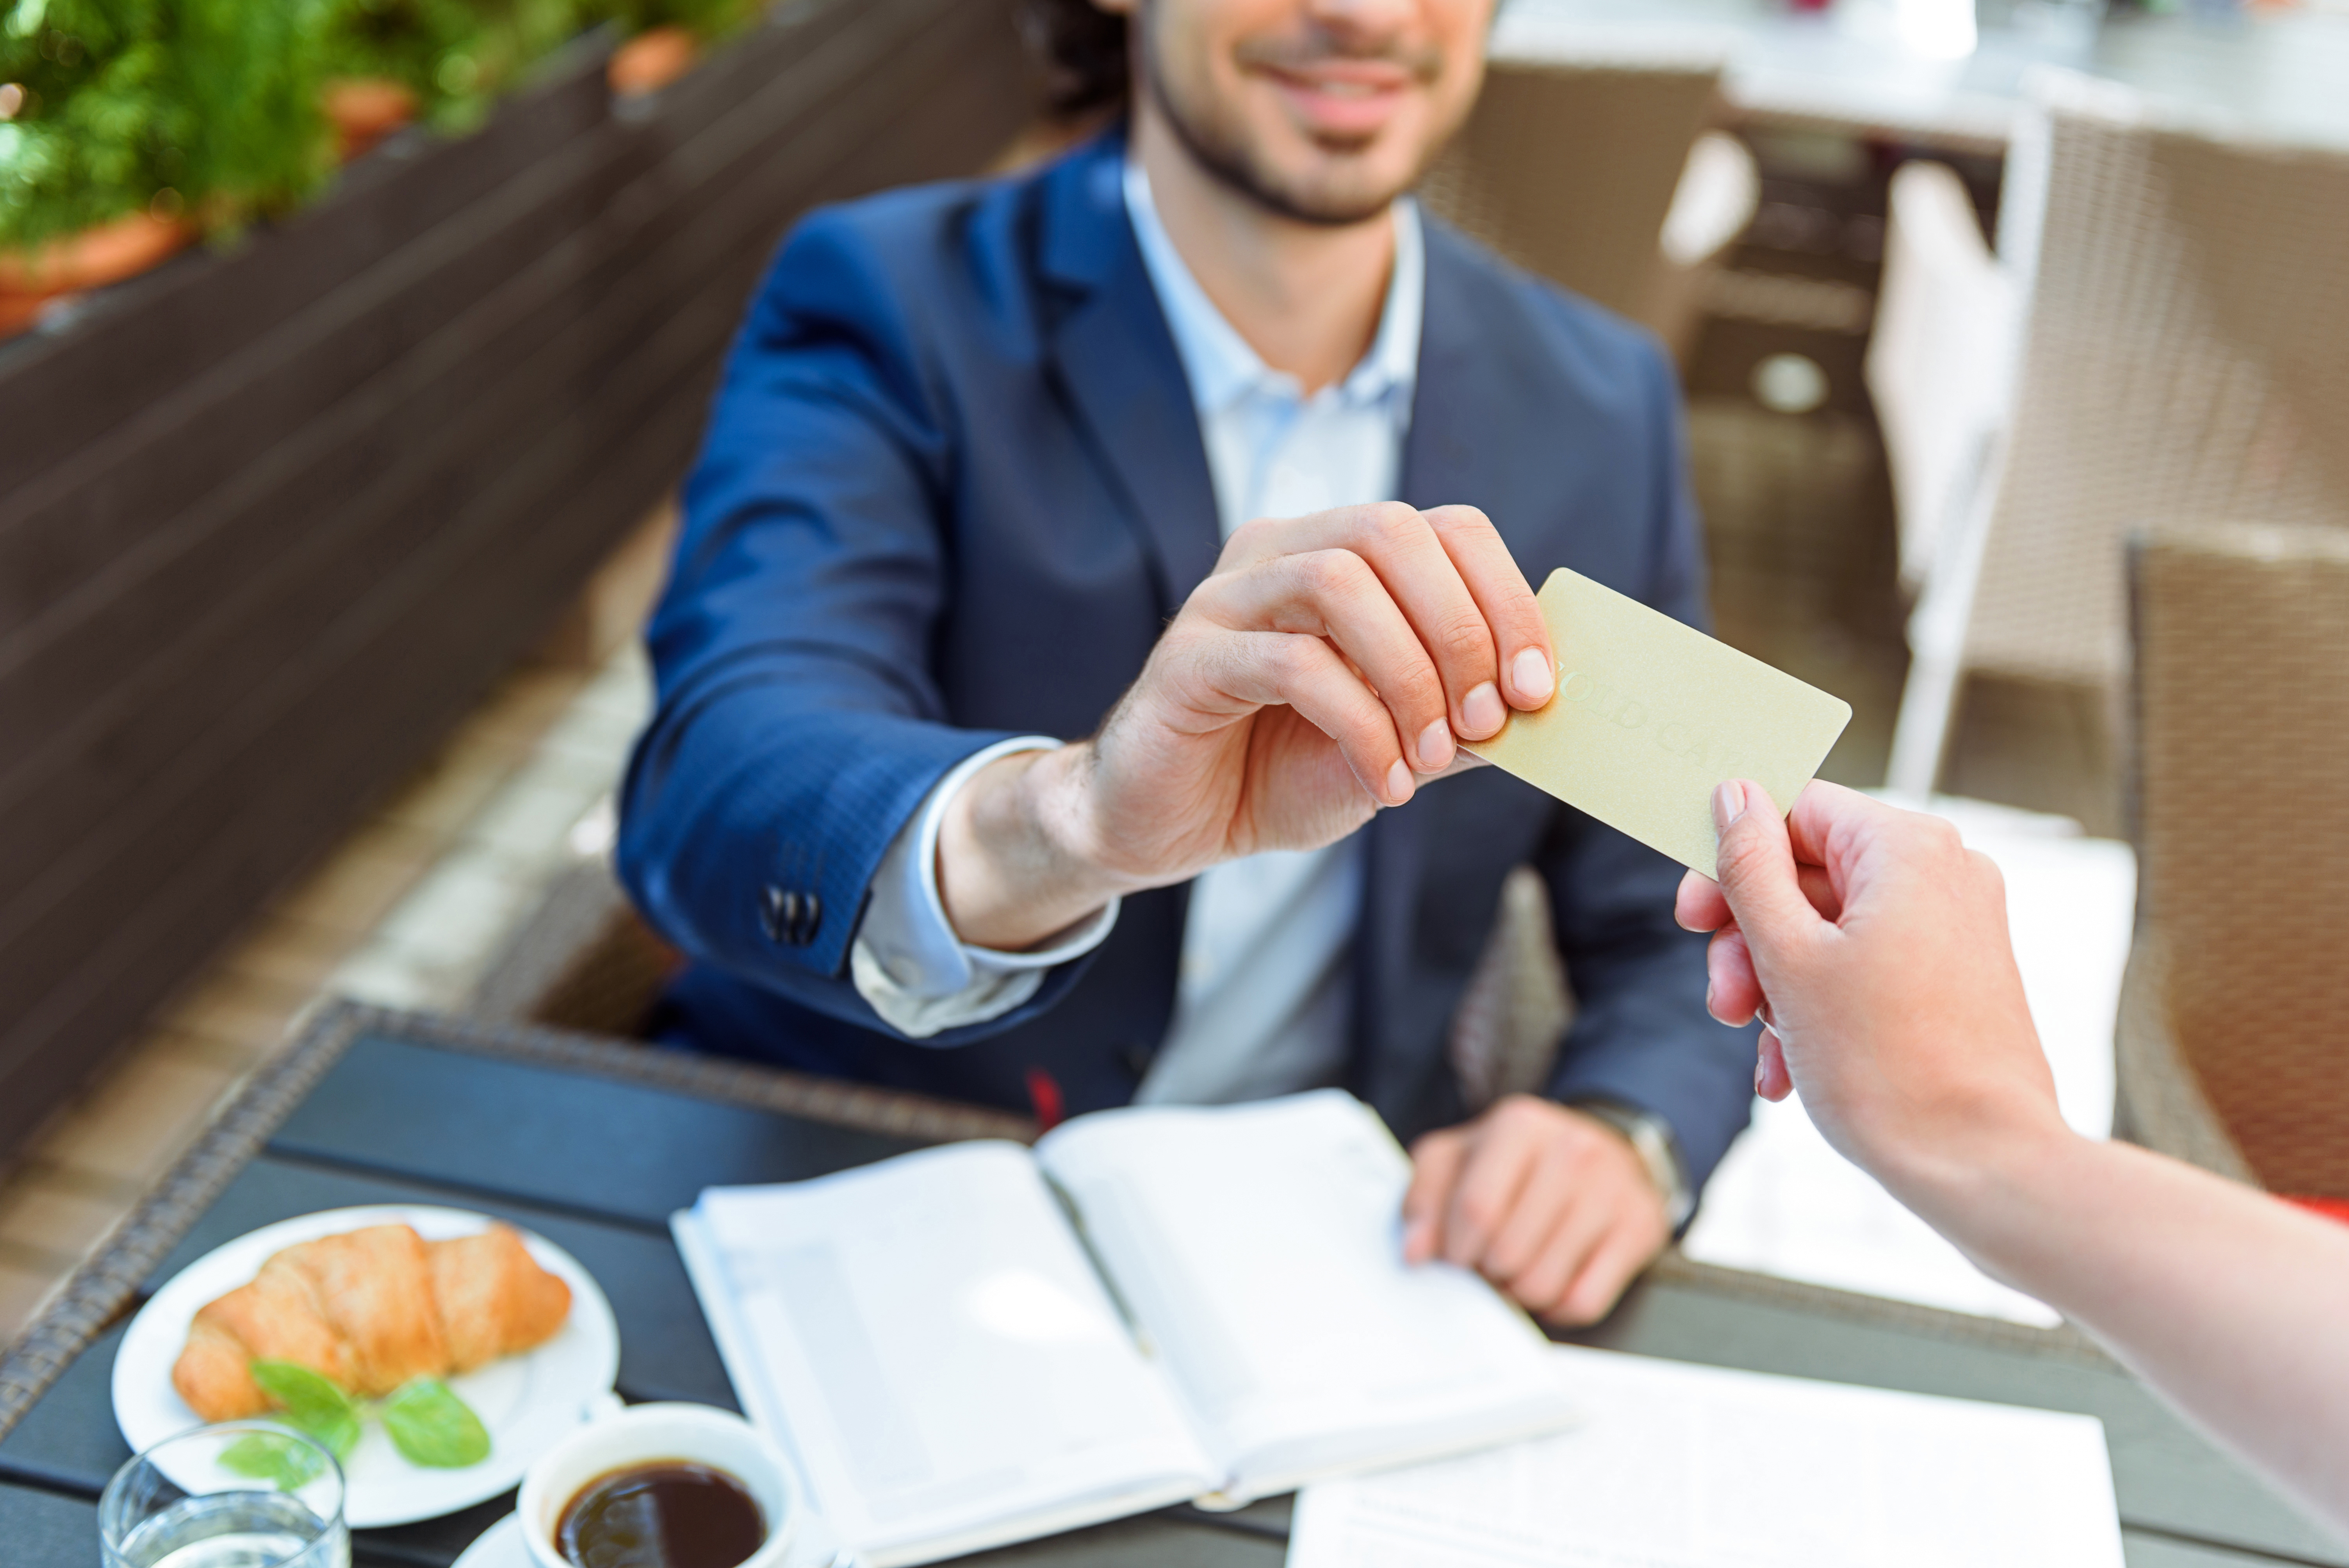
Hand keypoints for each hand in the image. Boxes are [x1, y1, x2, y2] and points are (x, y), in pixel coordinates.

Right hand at [940, 503, 1553, 948]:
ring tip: (1430, 753)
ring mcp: (1225, 598)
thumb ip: (1457, 719)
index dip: (1505, 598)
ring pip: (1339, 582)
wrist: (1166, 825)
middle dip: (1462, 627)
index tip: (1537, 688)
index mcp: (1337, 554)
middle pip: (1391, 531)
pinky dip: (1359, 724)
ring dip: (1410, 673)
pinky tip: (1384, 781)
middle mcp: (1277, 553)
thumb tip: (1539, 710)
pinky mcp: (1188, 658)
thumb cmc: (1277, 770)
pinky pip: (1291, 663)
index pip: (1443, 527)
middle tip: (1489, 719)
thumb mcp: (1395, 744)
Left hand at [1400, 1095, 1670, 1326]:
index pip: (1477, 1208)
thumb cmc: (1519, 1161)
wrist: (1603, 1149)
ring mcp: (1612, 1190)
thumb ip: (1425, 1198)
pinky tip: (1553, 1280)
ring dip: (1519, 1291)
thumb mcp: (1459, 1158)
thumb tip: (1415, 1251)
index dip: (1456, 1249)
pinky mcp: (1639, 1229)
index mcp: (1519, 1126)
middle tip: (1490, 1261)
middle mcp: (1572, 1151)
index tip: (1455, 1257)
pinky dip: (1558, 1307)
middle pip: (1508, 1252)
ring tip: (1519, 1267)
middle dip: (1487, 1271)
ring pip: (1543, 1283)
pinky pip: (1584, 1301)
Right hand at [1672, 780, 2064, 1211]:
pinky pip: (1868, 967)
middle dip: (1750, 941)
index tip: (1694, 919)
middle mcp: (1943, 872)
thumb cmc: (1888, 1067)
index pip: (1794, 810)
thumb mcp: (1789, 958)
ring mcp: (1956, 925)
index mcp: (1906, 848)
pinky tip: (1790, 1068)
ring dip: (1777, 986)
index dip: (1731, 861)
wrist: (1984, 1165)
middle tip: (1723, 1002)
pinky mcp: (1958, 975)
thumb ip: (1751, 868)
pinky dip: (1822, 1006)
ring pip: (1830, 929)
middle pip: (1807, 875)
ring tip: (1762, 1050)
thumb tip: (1734, 794)